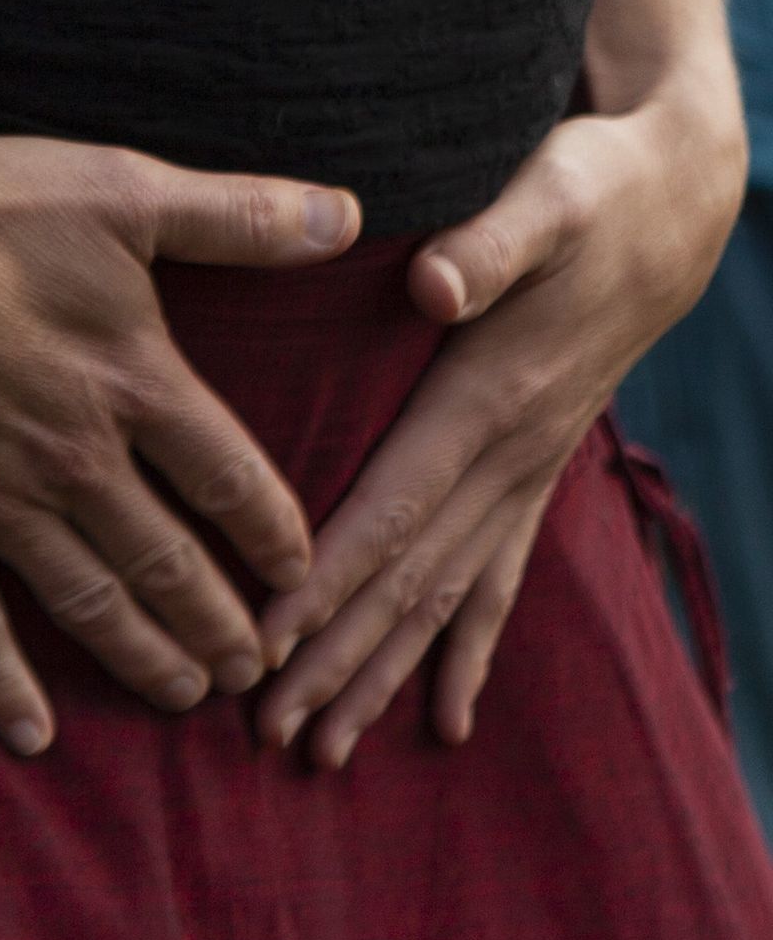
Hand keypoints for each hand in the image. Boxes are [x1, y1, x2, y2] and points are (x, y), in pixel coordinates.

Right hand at [0, 133, 360, 756]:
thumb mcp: (119, 193)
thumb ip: (234, 215)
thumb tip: (346, 216)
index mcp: (135, 385)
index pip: (231, 481)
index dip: (274, 533)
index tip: (300, 573)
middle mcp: (80, 464)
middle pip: (171, 564)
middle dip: (219, 623)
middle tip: (252, 668)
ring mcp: (0, 506)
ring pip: (93, 605)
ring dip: (145, 658)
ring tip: (184, 697)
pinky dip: (5, 685)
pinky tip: (33, 736)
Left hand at [253, 80, 746, 766]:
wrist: (676, 201)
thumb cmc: (592, 188)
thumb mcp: (548, 194)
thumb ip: (490, 241)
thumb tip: (435, 280)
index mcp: (490, 395)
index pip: (390, 506)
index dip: (328, 575)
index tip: (265, 640)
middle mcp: (511, 453)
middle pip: (407, 576)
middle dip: (335, 658)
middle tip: (264, 731)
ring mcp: (530, 470)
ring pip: (447, 597)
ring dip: (382, 674)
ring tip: (321, 751)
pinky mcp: (536, 467)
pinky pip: (498, 579)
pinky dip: (468, 651)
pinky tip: (445, 720)